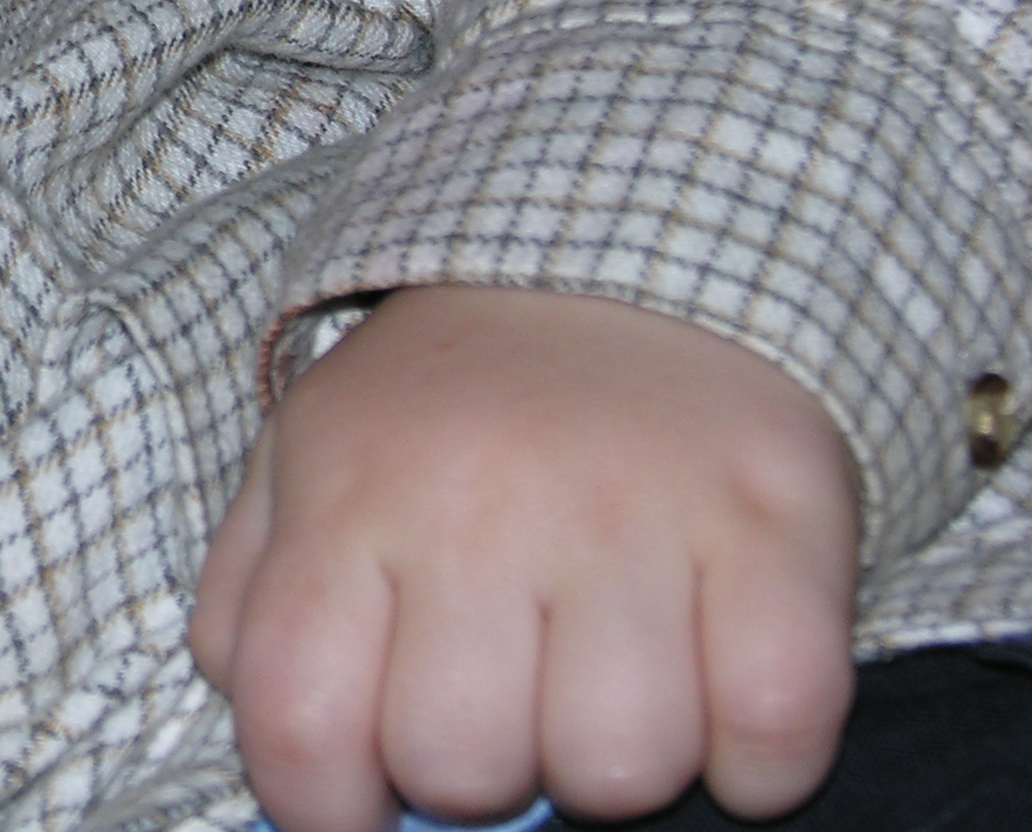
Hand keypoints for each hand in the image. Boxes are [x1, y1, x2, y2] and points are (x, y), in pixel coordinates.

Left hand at [190, 285, 858, 831]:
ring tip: (606, 675)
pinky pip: (775, 730)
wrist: (620, 255)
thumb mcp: (306, 466)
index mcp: (350, 493)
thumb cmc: (447, 407)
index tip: (363, 802)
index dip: (325, 806)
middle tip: (505, 696)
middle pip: (464, 767)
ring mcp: (635, 510)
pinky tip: (715, 683)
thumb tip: (288, 757)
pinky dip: (756, 752)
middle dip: (480, 771)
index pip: (299, 723)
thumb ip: (256, 609)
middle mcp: (482, 501)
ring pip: (618, 768)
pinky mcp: (776, 523)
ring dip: (614, 761)